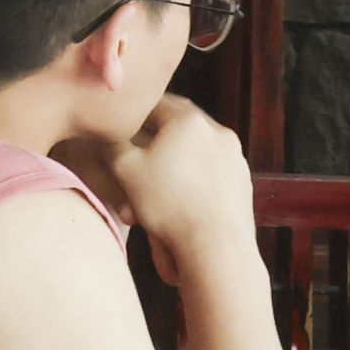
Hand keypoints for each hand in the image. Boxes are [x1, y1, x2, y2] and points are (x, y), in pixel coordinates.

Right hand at [90, 95, 258, 288]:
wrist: (216, 246)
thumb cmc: (168, 205)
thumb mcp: (125, 169)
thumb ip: (113, 143)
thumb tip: (107, 132)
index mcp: (188, 120)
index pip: (156, 103)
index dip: (136, 111)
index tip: (123, 121)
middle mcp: (217, 131)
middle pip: (180, 122)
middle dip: (159, 131)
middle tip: (139, 142)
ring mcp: (234, 156)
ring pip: (198, 145)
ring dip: (178, 152)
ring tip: (159, 172)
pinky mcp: (242, 179)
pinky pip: (213, 167)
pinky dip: (196, 171)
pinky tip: (182, 191)